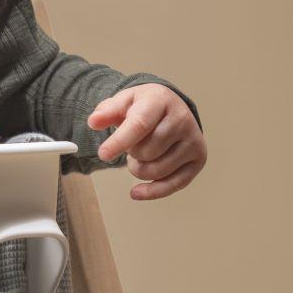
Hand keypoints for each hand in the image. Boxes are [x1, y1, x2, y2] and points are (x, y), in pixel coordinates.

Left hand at [87, 84, 206, 199]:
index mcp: (160, 100)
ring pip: (156, 170)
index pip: (140, 125)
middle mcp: (182, 119)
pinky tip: (137, 192)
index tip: (103, 154)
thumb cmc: (144, 107)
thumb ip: (106, 111)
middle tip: (134, 143)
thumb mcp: (123, 102)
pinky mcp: (198, 159)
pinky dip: (152, 191)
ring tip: (143, 153)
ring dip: (139, 168)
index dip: (120, 142)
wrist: (170, 107)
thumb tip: (94, 121)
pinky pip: (173, 185)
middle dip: (131, 153)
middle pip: (146, 151)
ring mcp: (193, 140)